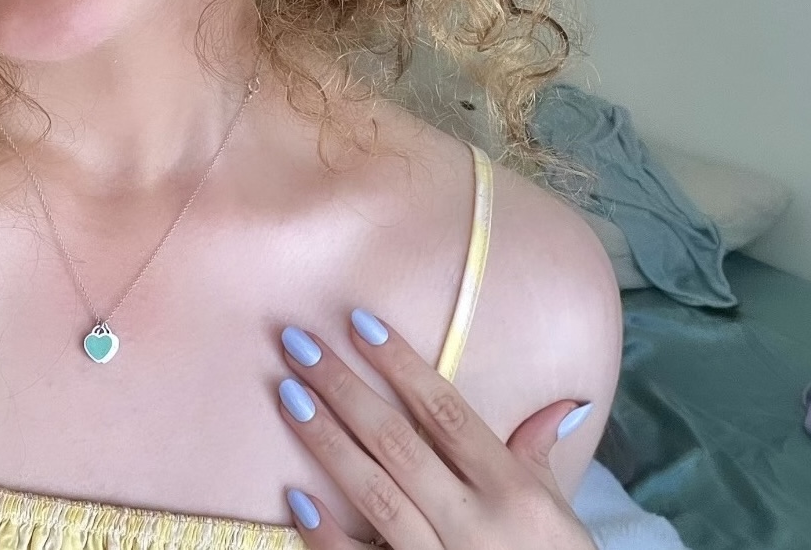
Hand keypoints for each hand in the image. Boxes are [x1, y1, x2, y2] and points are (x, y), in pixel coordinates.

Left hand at [276, 310, 595, 547]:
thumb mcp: (558, 516)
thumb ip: (539, 456)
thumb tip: (562, 403)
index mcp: (512, 492)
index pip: (445, 412)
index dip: (401, 364)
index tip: (358, 322)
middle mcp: (475, 525)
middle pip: (398, 443)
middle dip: (344, 388)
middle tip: (299, 344)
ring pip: (375, 494)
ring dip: (327, 442)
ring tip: (288, 394)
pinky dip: (328, 534)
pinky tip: (296, 496)